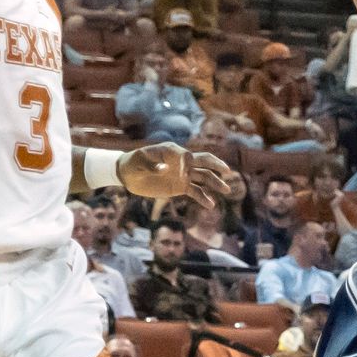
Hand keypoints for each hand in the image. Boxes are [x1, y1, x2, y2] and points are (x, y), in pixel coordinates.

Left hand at [117, 144, 234, 207]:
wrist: (128, 175)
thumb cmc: (133, 164)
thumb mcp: (139, 163)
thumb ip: (152, 166)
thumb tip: (165, 169)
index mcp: (173, 151)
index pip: (188, 156)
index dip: (188, 164)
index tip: (182, 174)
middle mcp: (182, 161)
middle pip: (204, 162)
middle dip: (216, 166)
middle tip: (228, 171)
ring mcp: (183, 174)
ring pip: (203, 177)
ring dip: (215, 183)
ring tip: (227, 190)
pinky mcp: (180, 186)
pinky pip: (195, 191)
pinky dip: (203, 197)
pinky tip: (211, 204)